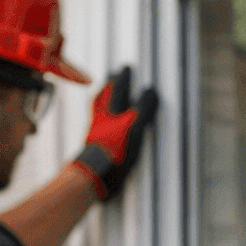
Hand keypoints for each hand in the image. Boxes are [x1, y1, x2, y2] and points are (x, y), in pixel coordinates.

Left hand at [71, 67, 159, 201]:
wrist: (94, 177)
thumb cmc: (113, 152)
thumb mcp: (134, 128)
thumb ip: (143, 110)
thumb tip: (151, 92)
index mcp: (111, 114)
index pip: (118, 91)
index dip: (123, 80)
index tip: (126, 68)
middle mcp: (101, 122)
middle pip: (103, 100)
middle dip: (108, 88)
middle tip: (111, 78)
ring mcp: (96, 136)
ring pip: (97, 113)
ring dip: (101, 103)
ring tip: (104, 97)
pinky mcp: (95, 150)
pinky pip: (97, 129)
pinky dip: (100, 123)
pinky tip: (103, 127)